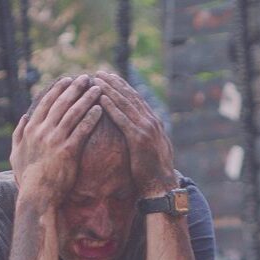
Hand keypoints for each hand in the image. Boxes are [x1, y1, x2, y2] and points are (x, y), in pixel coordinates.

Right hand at [10, 75, 102, 205]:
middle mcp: (42, 131)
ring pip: (73, 113)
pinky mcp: (68, 151)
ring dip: (86, 98)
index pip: (46, 103)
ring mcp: (55, 140)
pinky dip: (91, 117)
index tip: (67, 80)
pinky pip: (82, 130)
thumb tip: (24, 118)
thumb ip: (18, 134)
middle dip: (75, 88)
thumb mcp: (15, 154)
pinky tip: (100, 109)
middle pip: (61, 103)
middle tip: (86, 78)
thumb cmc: (27, 178)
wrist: (37, 197)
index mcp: (31, 129)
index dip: (57, 90)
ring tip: (98, 89)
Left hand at [94, 70, 177, 196]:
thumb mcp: (152, 150)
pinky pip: (122, 119)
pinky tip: (100, 99)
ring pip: (125, 104)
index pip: (136, 100)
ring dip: (110, 90)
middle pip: (130, 97)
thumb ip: (146, 137)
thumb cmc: (154, 173)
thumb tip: (138, 133)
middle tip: (100, 72)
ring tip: (97, 79)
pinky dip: (111, 107)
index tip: (111, 78)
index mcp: (154, 123)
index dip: (123, 87)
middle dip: (115, 83)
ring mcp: (146, 129)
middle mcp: (151, 122)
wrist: (162, 186)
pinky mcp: (139, 139)